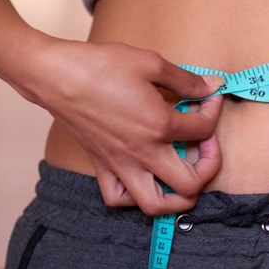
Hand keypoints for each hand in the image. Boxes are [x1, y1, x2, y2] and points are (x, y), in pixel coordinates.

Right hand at [23, 39, 225, 214]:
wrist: (55, 75)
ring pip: (155, 205)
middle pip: (190, 184)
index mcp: (158, 126)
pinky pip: (119, 198)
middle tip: (207, 145)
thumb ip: (186, 79)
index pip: (204, 130)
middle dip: (209, 167)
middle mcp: (142, 153)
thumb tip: (212, 86)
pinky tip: (145, 175)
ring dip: (177, 196)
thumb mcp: (151, 63)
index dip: (213, 111)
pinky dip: (136, 196)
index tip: (209, 97)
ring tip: (183, 173)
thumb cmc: (100, 66)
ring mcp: (120, 165)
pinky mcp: (101, 166)